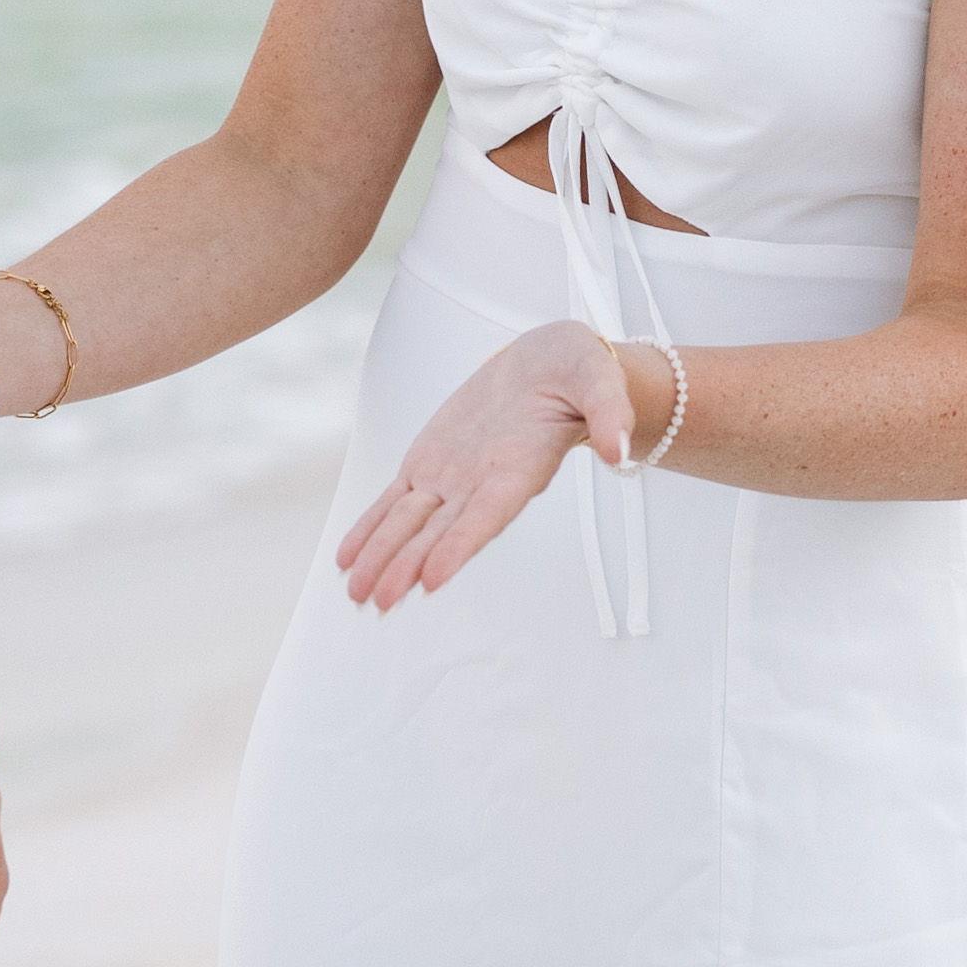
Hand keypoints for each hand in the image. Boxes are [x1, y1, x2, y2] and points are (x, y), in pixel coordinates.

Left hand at [336, 326, 638, 614]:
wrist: (552, 363)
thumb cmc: (581, 372)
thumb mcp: (600, 378)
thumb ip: (610, 414)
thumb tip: (619, 452)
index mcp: (521, 470)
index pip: (487, 516)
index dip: (459, 546)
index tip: (432, 581)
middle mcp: (483, 484)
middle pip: (441, 532)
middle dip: (407, 566)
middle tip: (378, 603)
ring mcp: (454, 477)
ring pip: (410, 523)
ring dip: (382, 558)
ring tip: (355, 594)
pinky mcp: (431, 462)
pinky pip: (395, 501)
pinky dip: (371, 528)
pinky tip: (347, 559)